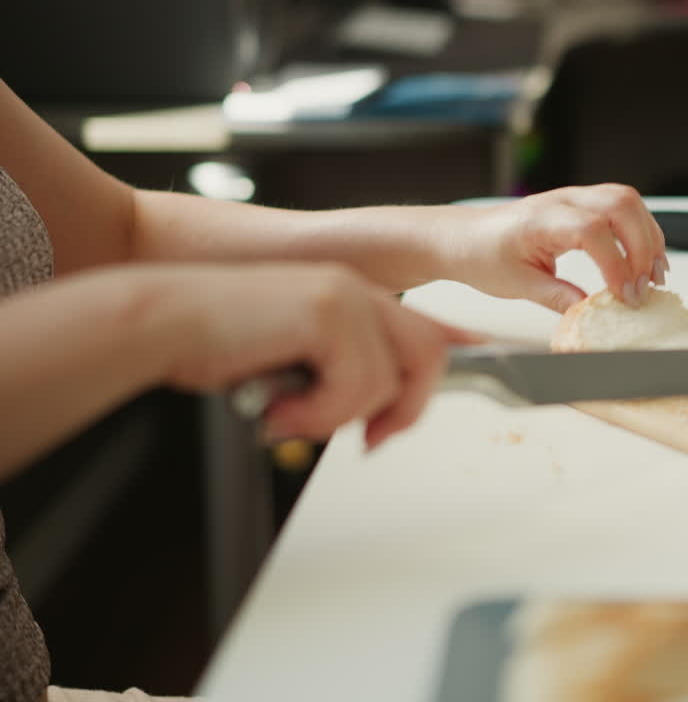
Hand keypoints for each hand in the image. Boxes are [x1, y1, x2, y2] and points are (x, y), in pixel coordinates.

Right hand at [150, 263, 476, 447]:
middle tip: (369, 442)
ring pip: (389, 381)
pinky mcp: (329, 311)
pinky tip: (277, 408)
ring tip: (287, 417)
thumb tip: (372, 418)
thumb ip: (336, 377)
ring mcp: (346, 296)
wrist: (161, 323)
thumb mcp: (290, 366)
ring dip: (338, 417)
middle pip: (427, 355)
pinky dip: (318, 412)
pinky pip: (357, 385)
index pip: (423, 320)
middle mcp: (357, 291)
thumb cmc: (214, 345)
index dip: (456, 338)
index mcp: (350, 297)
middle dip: (405, 410)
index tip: (481, 349)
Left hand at [447, 184, 668, 312]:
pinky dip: (640, 230)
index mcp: (540, 219)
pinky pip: (622, 205)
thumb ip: (557, 297)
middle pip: (620, 205)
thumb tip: (591, 311)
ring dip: (648, 236)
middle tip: (645, 287)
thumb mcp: (517, 285)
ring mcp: (574, 197)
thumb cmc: (482, 255)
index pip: (592, 231)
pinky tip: (644, 258)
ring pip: (627, 200)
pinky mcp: (581, 203)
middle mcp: (561, 200)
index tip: (625, 295)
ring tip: (654, 274)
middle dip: (643, 248)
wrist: (463, 237)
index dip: (616, 264)